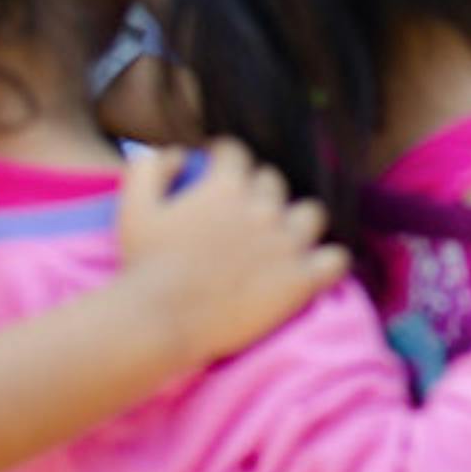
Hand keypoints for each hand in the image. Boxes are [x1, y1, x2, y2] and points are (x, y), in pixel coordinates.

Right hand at [112, 140, 346, 367]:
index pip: (236, 152)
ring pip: (311, 214)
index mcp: (227, 186)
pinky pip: (336, 259)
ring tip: (280, 239)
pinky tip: (311, 268)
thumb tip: (178, 153)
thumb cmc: (143, 264)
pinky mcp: (301, 279)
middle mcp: (264, 208)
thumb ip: (151, 168)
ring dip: (296, 221)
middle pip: (273, 183)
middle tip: (240, 218)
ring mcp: (287, 243)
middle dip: (256, 193)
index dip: (223, 160)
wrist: (161, 319)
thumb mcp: (133, 206)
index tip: (215, 173)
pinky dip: (327, 261)